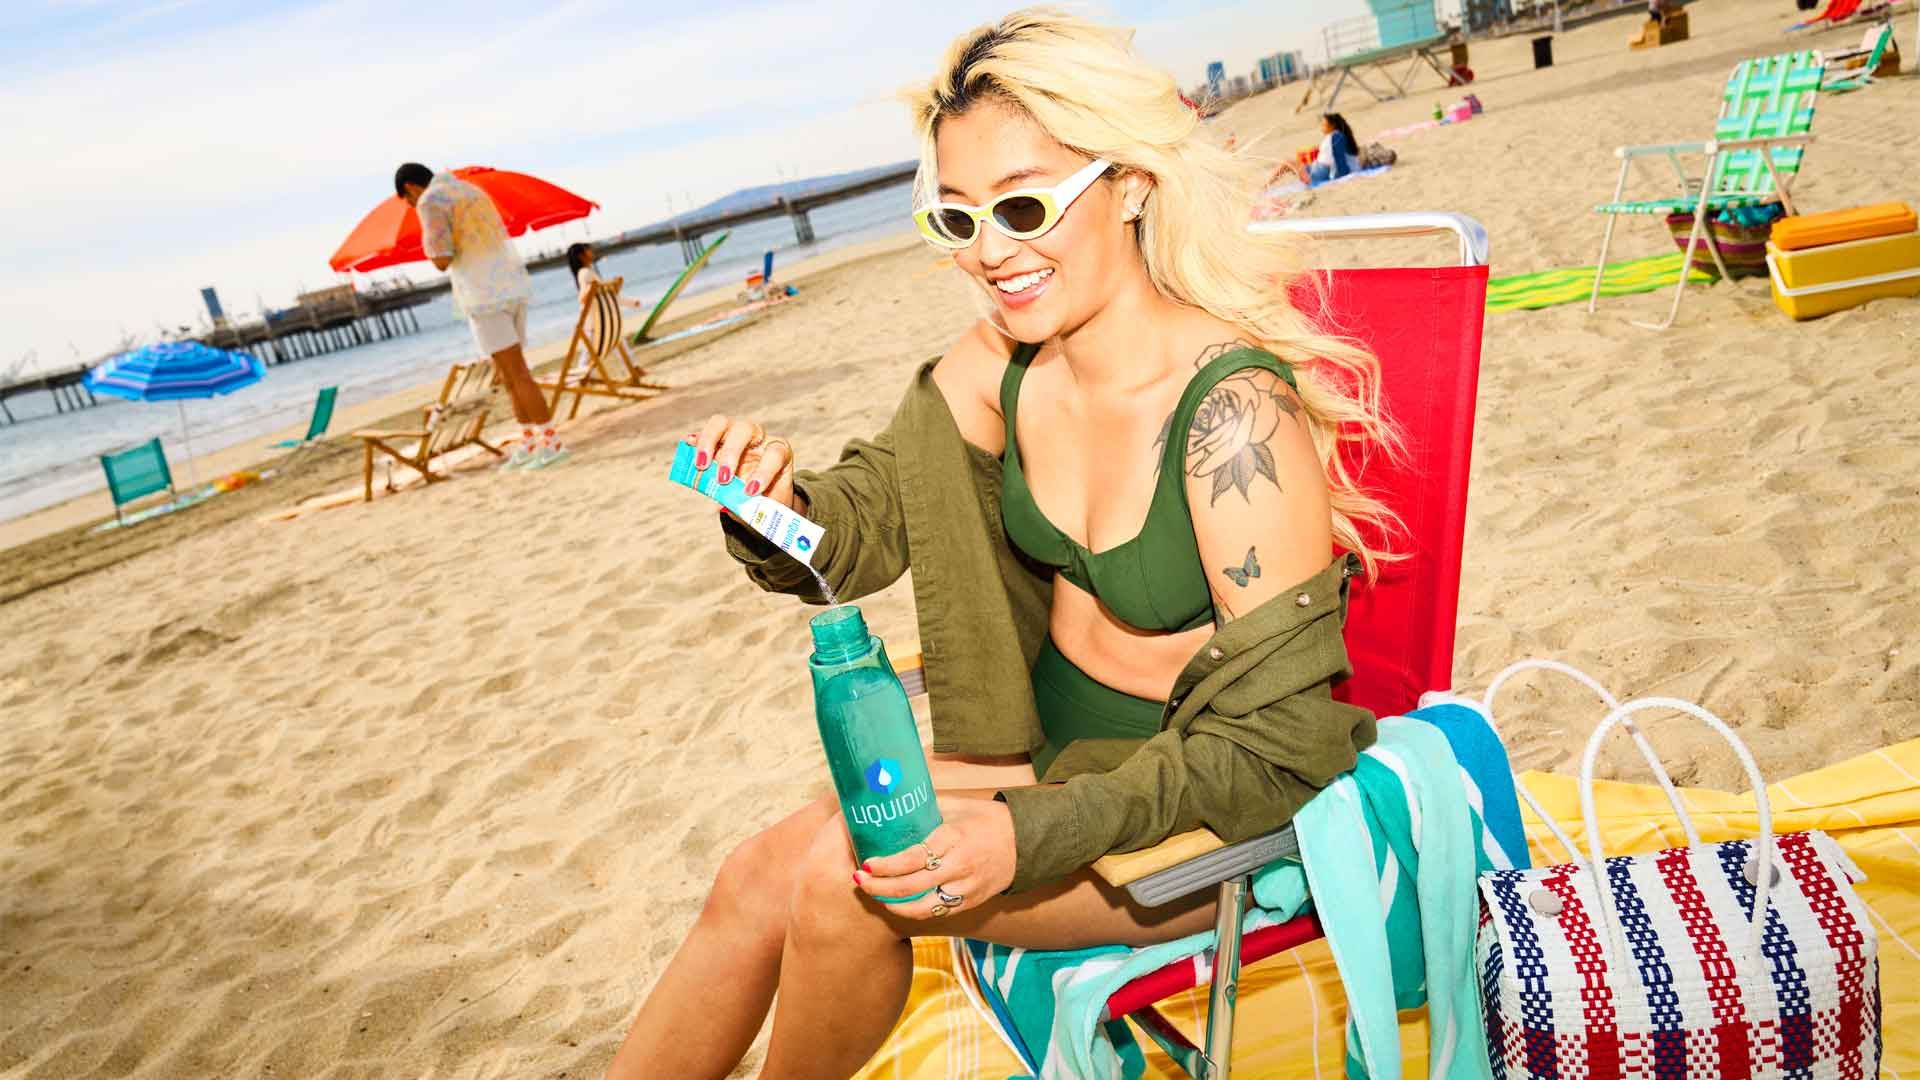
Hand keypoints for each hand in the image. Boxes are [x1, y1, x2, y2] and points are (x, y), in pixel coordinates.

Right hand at [688, 414, 799, 510]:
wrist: (765, 494)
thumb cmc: (769, 498)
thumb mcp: (768, 504)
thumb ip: (752, 503)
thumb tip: (727, 505)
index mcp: (779, 451)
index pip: (774, 454)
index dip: (764, 472)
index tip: (750, 491)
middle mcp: (760, 437)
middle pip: (745, 429)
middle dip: (731, 453)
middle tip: (722, 479)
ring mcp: (738, 434)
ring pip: (722, 424)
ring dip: (708, 442)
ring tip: (701, 466)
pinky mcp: (720, 438)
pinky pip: (707, 433)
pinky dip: (697, 439)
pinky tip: (688, 444)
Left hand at [854, 793, 1016, 918]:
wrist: (1026, 842)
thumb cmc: (988, 819)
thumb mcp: (958, 805)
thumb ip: (927, 805)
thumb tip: (894, 796)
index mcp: (954, 839)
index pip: (912, 858)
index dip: (886, 865)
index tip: (867, 862)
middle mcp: (959, 868)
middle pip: (911, 887)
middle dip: (880, 887)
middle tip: (859, 880)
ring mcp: (965, 889)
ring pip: (922, 908)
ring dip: (893, 905)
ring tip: (874, 895)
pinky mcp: (970, 902)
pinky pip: (936, 912)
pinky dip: (913, 910)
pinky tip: (898, 902)